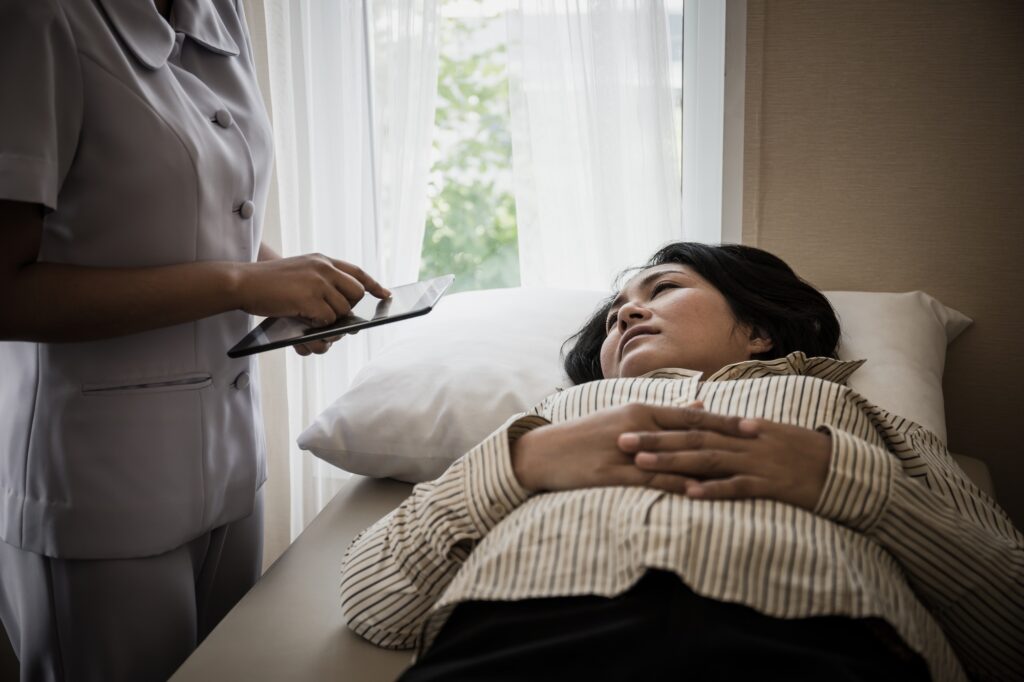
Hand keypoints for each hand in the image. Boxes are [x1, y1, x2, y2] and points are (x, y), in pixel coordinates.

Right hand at [234, 253, 389, 326]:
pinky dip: (316, 325)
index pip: (357, 272)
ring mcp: (318, 281)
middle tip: (328, 315)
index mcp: (322, 260)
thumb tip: (344, 313)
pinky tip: (301, 319)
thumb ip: (321, 285)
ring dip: (328, 320)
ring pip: (342, 310)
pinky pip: (328, 319)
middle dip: (347, 308)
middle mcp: (324, 267)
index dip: (374, 285)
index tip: (386, 295)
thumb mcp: (298, 275)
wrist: (242, 282)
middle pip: (356, 293)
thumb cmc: (268, 285)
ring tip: (307, 318)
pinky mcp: (310, 297)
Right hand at [511, 401, 750, 492]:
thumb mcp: (625, 419)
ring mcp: (624, 450)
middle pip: (690, 433)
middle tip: (761, 441)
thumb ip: (664, 415)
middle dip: (727, 438)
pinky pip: (649, 479)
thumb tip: (700, 403)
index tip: (756, 424)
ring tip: (739, 470)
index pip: (691, 416)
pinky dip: (674, 484)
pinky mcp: (611, 473)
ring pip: (673, 457)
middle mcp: (636, 426)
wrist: (544, 453)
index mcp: (641, 411)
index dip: (725, 420)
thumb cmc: (586, 436)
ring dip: (707, 464)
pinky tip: (697, 491)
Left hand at [620, 417, 832, 510]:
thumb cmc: (799, 450)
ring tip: (642, 466)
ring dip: (672, 463)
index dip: (660, 423)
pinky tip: (690, 493)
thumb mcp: (764, 433)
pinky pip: (737, 487)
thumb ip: (733, 429)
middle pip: (690, 439)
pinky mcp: (769, 484)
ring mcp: (754, 462)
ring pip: (706, 460)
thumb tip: (706, 421)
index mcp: (739, 428)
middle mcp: (742, 441)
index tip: (630, 422)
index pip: (692, 423)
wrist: (840, 467)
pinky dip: (714, 490)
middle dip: (654, 441)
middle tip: (621, 441)